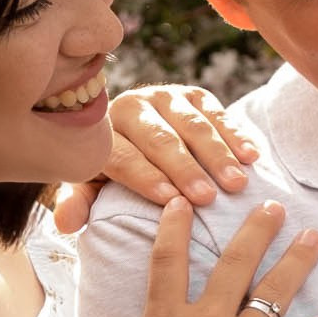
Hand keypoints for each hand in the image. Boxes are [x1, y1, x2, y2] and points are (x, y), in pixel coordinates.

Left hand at [52, 83, 258, 233]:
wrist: (136, 131)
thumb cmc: (114, 169)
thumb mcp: (93, 184)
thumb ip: (80, 201)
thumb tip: (65, 223)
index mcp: (102, 130)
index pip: (123, 154)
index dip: (145, 176)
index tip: (170, 200)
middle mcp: (132, 106)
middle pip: (160, 140)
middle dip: (186, 169)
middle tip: (207, 197)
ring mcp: (165, 96)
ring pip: (193, 125)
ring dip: (217, 155)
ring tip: (236, 182)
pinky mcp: (194, 93)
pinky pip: (218, 113)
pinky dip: (236, 134)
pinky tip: (252, 156)